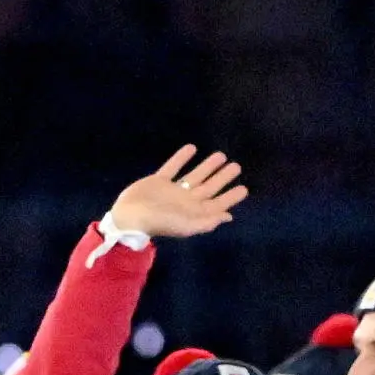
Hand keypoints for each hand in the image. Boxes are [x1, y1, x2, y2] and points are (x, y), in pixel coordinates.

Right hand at [108, 148, 246, 242]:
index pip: (217, 204)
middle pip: (209, 187)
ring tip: (221, 155)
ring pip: (195, 175)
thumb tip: (228, 216)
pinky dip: (181, 158)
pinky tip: (191, 148)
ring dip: (207, 166)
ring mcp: (173, 190)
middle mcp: (186, 201)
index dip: (230, 197)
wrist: (130, 217)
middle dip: (223, 178)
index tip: (244, 188)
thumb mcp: (187, 226)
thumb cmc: (160, 223)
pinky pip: (173, 167)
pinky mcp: (158, 181)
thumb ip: (208, 221)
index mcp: (194, 212)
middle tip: (236, 166)